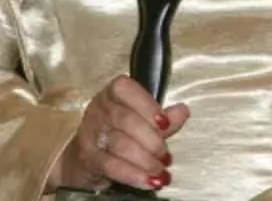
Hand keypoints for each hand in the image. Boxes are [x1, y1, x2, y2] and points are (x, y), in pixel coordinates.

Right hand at [48, 76, 188, 192]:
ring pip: (120, 144)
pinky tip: (149, 180)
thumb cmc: (122, 130)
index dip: (147, 106)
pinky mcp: (88, 158)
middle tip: (166, 155)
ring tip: (161, 170)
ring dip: (145, 160)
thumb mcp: (143, 118)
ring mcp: (91, 134)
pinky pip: (112, 166)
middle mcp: (99, 110)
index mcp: (114, 93)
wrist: (88, 156)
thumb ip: (163, 115)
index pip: (126, 91)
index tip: (165, 123)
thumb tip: (182, 112)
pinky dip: (134, 175)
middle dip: (151, 140)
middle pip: (126, 121)